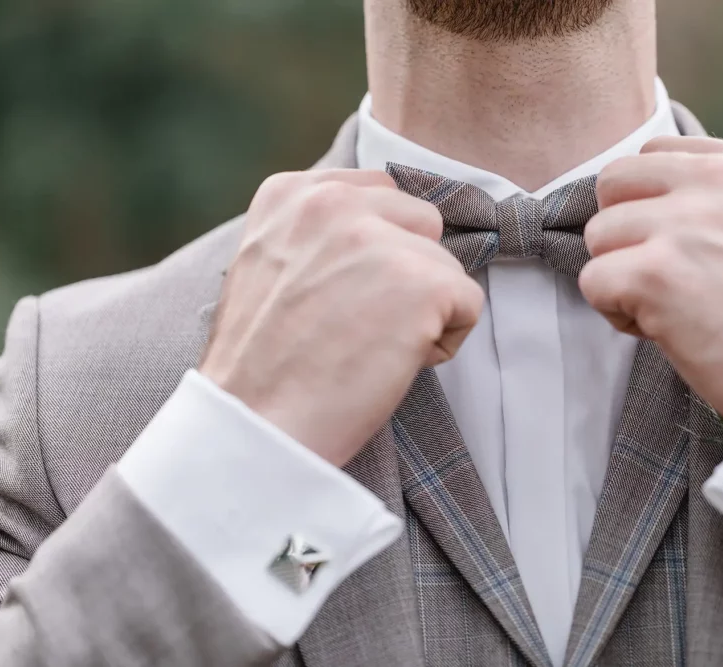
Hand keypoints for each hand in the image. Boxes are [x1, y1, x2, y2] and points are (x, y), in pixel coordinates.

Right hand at [200, 169, 482, 466]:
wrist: (254, 425)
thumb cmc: (261, 365)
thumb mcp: (267, 266)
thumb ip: (315, 234)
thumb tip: (380, 233)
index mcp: (290, 193)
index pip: (379, 194)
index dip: (379, 250)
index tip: (347, 295)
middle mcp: (333, 201)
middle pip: (420, 220)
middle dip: (407, 270)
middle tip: (360, 325)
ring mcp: (379, 239)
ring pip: (444, 263)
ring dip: (424, 309)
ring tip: (369, 349)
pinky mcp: (421, 282)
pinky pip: (468, 302)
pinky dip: (444, 341)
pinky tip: (393, 364)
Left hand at [580, 137, 722, 433]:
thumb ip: (716, 198)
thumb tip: (649, 201)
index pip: (651, 155)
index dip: (646, 205)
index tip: (676, 246)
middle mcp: (713, 180)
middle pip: (612, 185)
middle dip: (622, 233)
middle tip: (659, 276)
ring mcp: (682, 225)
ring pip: (596, 236)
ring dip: (619, 277)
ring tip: (668, 307)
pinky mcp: (655, 275)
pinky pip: (592, 282)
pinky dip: (616, 314)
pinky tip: (660, 330)